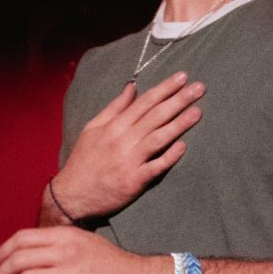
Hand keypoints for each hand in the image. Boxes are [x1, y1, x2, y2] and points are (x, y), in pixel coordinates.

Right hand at [52, 72, 203, 219]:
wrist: (73, 196)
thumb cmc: (84, 160)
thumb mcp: (92, 128)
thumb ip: (115, 108)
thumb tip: (132, 87)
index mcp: (114, 126)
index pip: (145, 102)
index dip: (165, 88)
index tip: (182, 77)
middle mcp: (123, 140)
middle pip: (155, 116)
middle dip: (179, 100)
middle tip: (200, 88)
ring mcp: (129, 161)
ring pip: (158, 138)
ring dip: (179, 124)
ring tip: (198, 112)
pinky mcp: (134, 181)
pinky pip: (155, 167)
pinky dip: (169, 157)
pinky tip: (183, 146)